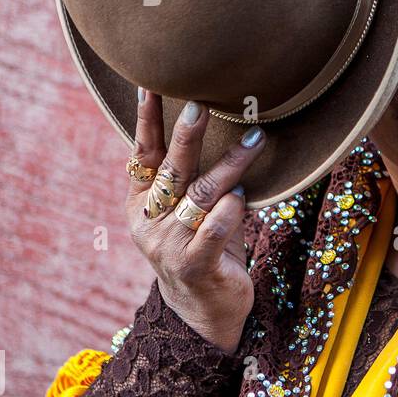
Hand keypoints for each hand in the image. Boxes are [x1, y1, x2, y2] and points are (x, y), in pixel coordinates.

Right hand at [125, 89, 266, 354]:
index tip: (149, 85)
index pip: (144, 154)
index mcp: (142, 203)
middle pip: (172, 169)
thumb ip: (195, 178)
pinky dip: (230, 210)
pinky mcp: (196, 265)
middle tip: (201, 104)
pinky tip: (242, 195)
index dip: (146, 121)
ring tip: (255, 139)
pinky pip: (214, 230)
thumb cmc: (203, 248)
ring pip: (202, 195)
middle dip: (187, 135)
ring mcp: (170, 245)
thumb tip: (222, 126)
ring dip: (230, 165)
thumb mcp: (190, 211)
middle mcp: (150, 222)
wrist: (203, 311)